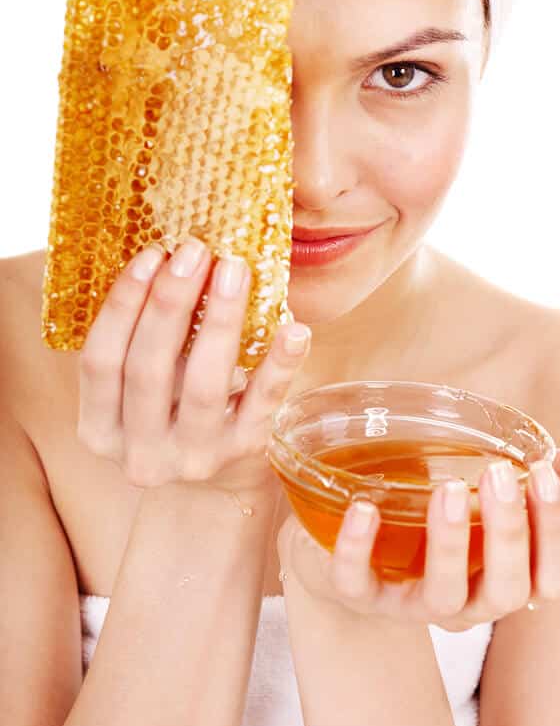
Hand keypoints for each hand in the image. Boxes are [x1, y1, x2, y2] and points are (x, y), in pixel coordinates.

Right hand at [76, 238, 310, 495]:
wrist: (211, 474)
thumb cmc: (170, 407)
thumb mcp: (141, 383)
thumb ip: (146, 336)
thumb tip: (177, 258)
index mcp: (100, 429)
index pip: (99, 362)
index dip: (123, 305)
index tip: (150, 254)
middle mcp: (140, 453)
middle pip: (148, 370)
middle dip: (170, 302)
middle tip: (195, 250)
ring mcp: (194, 458)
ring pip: (202, 385)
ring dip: (219, 320)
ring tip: (233, 271)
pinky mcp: (244, 452)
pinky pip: (263, 402)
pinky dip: (280, 363)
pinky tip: (294, 329)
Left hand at [277, 448, 559, 629]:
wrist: (352, 550)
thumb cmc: (431, 523)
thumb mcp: (479, 503)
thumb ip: (526, 485)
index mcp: (503, 580)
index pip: (552, 579)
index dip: (557, 532)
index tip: (545, 472)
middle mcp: (466, 604)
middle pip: (507, 591)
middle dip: (510, 533)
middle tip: (500, 475)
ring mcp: (411, 605)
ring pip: (443, 596)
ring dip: (450, 543)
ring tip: (450, 489)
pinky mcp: (360, 596)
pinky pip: (357, 584)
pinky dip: (358, 548)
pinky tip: (364, 508)